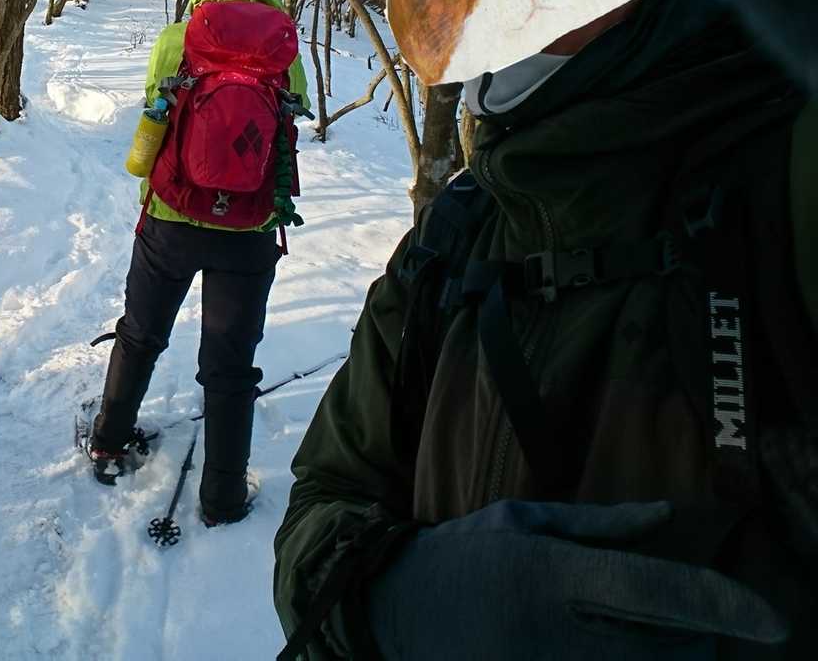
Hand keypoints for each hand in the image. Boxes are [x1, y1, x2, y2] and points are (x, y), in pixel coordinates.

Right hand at [364, 501, 787, 659]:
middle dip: (699, 643)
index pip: (652, 590)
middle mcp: (551, 629)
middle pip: (661, 651)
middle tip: (705, 630)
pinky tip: (627, 657)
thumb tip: (666, 518)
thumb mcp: (521, 519)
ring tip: (673, 645)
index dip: (720, 606)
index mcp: (548, 571)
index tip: (772, 623)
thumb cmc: (462, 555)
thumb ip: (598, 524)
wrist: (392, 609)